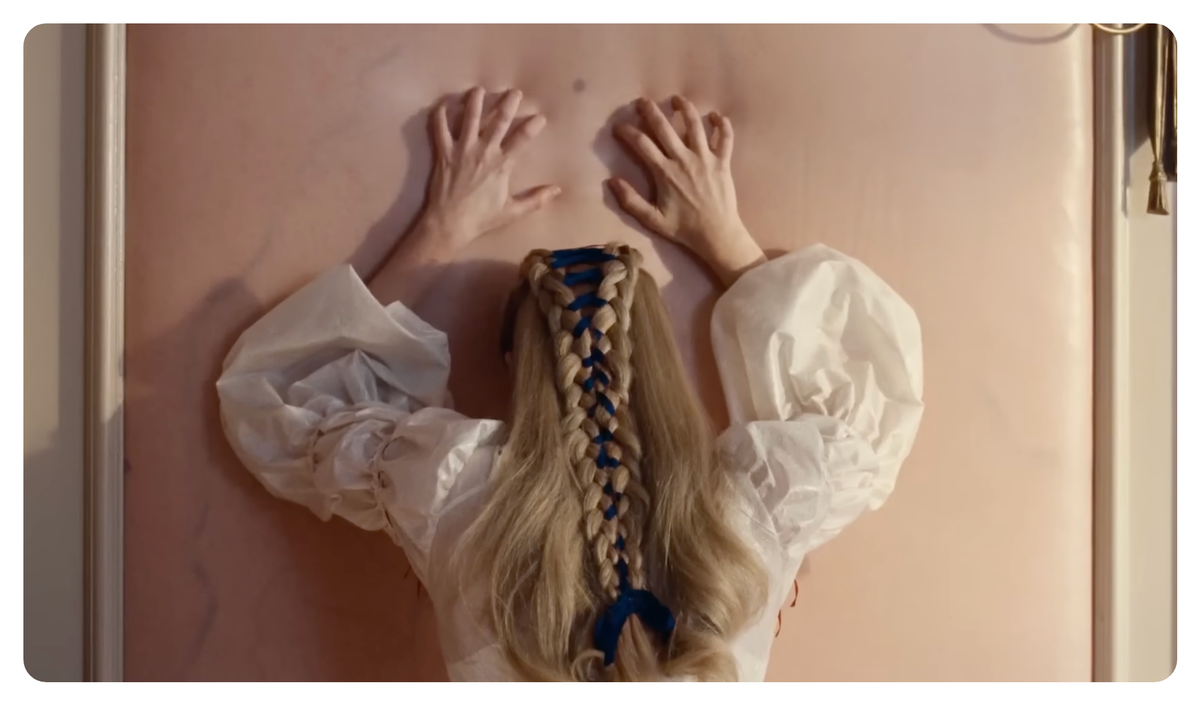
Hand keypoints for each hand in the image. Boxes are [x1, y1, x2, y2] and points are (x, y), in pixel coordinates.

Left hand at [419, 86, 559, 247]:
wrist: (449, 223)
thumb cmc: (481, 218)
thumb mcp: (512, 211)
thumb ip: (536, 199)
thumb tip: (557, 190)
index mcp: (501, 164)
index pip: (522, 139)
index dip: (532, 126)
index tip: (541, 116)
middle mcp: (483, 151)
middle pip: (499, 121)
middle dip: (508, 104)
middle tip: (514, 92)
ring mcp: (462, 149)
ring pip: (470, 118)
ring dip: (475, 101)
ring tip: (479, 90)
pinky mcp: (443, 152)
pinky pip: (439, 128)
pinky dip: (440, 114)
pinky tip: (443, 103)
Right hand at [608, 96, 764, 286]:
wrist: (717, 234)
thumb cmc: (683, 228)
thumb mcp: (652, 219)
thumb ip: (630, 201)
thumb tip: (611, 182)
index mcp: (664, 172)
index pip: (641, 144)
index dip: (627, 132)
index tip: (619, 127)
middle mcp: (684, 159)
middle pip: (664, 127)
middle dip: (651, 111)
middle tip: (642, 101)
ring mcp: (705, 158)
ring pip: (695, 125)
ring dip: (685, 108)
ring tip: (677, 99)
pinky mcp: (723, 162)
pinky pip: (725, 138)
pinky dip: (722, 124)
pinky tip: (716, 115)